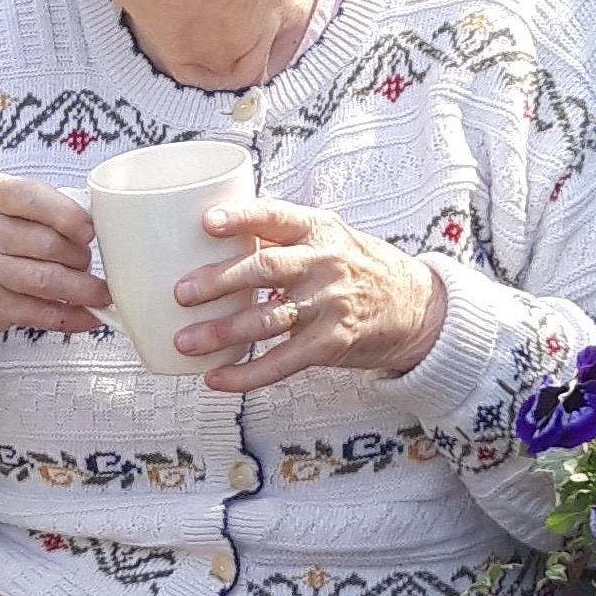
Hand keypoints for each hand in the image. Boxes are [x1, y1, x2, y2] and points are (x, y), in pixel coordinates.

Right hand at [0, 171, 108, 379]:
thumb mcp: (2, 210)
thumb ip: (42, 207)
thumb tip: (100, 225)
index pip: (34, 197)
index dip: (70, 216)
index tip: (89, 231)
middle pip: (48, 244)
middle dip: (81, 257)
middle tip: (89, 263)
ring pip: (48, 280)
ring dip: (84, 290)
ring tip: (100, 292)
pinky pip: (40, 312)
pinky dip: (72, 316)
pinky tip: (87, 315)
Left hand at [172, 197, 444, 393]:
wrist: (414, 306)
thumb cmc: (355, 267)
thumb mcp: (328, 237)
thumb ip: (281, 236)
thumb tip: (210, 234)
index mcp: (318, 230)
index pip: (275, 216)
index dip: (241, 218)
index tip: (207, 222)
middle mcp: (324, 263)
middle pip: (265, 269)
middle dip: (219, 281)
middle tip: (181, 293)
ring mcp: (329, 305)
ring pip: (267, 319)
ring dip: (222, 332)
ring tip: (186, 341)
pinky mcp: (330, 343)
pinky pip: (281, 362)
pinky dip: (246, 374)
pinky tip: (216, 379)